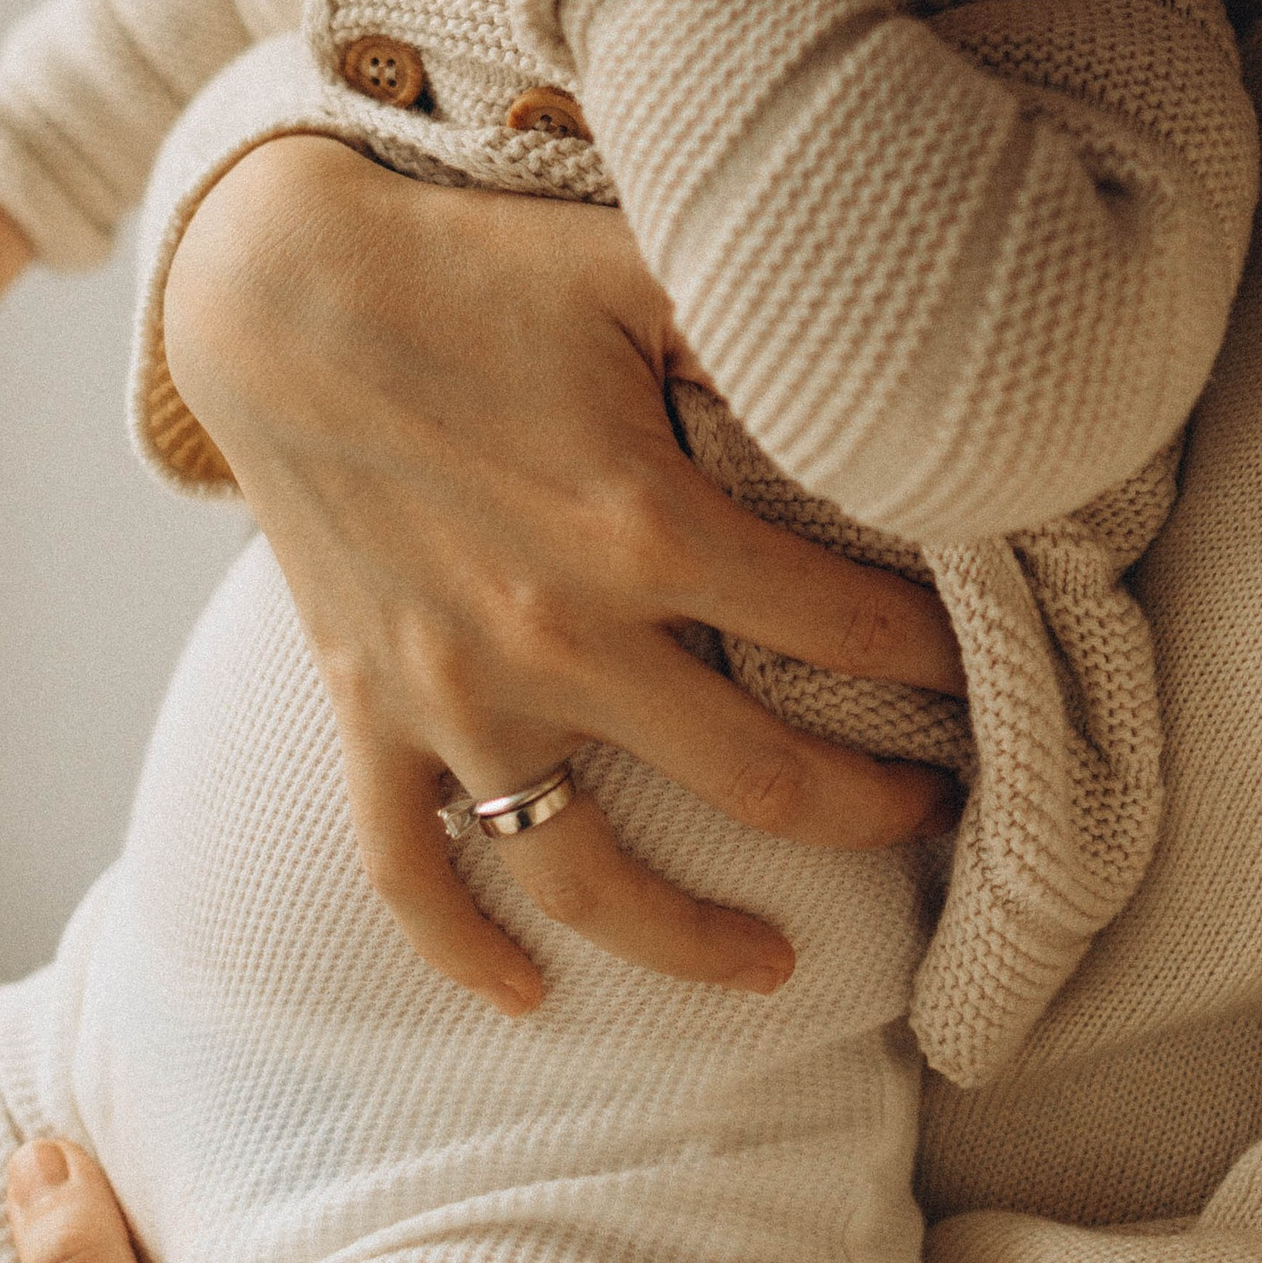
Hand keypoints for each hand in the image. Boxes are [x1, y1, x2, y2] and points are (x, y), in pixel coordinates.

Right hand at [161, 135, 961, 1014]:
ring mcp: (455, 693)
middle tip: (938, 807)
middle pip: (763, 782)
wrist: (271, 285)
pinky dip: (464, 950)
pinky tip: (529, 1000)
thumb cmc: (475, 262)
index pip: (848, 632)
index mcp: (647, 528)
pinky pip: (410, 870)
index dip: (940, 660)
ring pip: (592, 877)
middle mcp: (558, 638)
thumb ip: (762, 329)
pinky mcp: (366, 709)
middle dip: (875, 808)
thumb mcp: (639, 263)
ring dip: (697, 940)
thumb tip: (890, 373)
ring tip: (780, 964)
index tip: (990, 671)